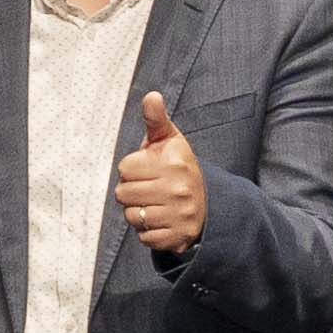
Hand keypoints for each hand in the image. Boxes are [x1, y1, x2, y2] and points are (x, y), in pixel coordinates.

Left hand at [115, 91, 208, 258]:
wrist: (209, 204)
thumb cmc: (179, 167)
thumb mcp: (170, 140)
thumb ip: (156, 119)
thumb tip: (151, 96)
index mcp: (173, 163)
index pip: (124, 168)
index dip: (132, 169)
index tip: (148, 170)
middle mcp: (178, 189)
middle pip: (122, 194)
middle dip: (131, 192)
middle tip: (149, 189)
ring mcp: (179, 215)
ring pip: (131, 216)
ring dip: (137, 213)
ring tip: (154, 205)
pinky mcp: (177, 237)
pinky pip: (144, 237)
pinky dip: (148, 232)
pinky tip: (161, 221)